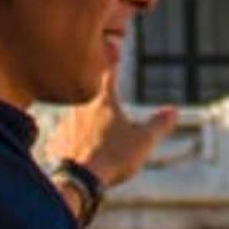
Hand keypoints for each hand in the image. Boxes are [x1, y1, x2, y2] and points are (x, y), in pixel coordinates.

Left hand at [51, 70, 179, 192]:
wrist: (78, 181)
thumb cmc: (114, 157)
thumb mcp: (144, 141)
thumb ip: (159, 125)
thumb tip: (173, 111)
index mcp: (104, 103)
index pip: (109, 75)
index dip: (112, 62)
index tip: (113, 48)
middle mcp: (80, 110)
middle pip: (89, 97)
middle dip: (97, 98)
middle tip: (105, 104)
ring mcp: (65, 127)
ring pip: (75, 118)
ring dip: (83, 122)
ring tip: (92, 133)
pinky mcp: (55, 145)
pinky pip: (63, 139)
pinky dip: (70, 142)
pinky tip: (76, 151)